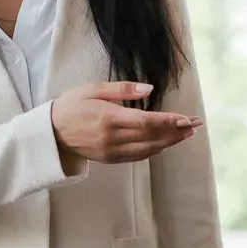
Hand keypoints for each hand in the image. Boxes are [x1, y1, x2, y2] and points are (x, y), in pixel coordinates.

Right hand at [51, 80, 201, 165]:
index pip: (146, 122)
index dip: (168, 121)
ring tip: (186, 134)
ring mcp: (111, 151)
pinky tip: (166, 143)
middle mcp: (112, 138)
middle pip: (152, 136)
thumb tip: (149, 89)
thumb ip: (122, 89)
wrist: (50, 133)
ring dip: (169, 142)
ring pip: (148, 149)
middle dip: (176, 131)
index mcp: (108, 118)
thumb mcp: (93, 88)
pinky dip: (155, 150)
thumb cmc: (71, 105)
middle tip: (196, 125)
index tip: (186, 118)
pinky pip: (138, 156)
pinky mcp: (110, 159)